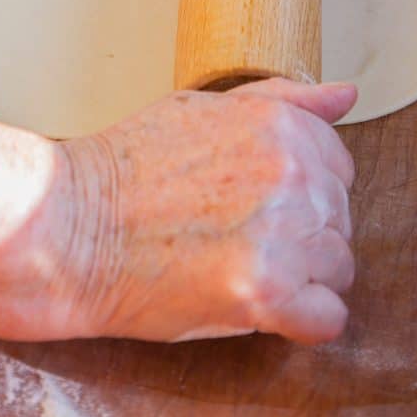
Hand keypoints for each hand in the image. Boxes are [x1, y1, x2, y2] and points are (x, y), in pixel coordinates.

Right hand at [0, 77, 355, 344]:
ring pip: (338, 269)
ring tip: (240, 268)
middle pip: (340, 220)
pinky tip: (256, 305)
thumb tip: (346, 94)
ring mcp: (282, 233)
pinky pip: (327, 319)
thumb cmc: (130, 163)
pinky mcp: (265, 292)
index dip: (301, 192)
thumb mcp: (205, 107)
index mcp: (283, 126)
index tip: (257, 203)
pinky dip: (300, 322)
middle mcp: (292, 174)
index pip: (340, 168)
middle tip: (237, 237)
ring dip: (300, 278)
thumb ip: (284, 99)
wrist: (70, 223)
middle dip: (301, 234)